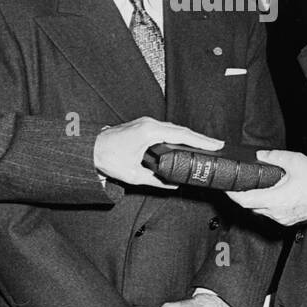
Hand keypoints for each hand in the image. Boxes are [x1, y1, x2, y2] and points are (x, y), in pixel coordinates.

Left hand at [93, 118, 223, 188]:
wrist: (89, 149)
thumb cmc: (108, 158)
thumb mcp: (134, 175)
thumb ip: (157, 180)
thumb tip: (174, 184)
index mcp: (149, 132)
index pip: (181, 135)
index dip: (200, 141)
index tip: (216, 145)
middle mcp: (149, 123)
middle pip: (181, 129)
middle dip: (200, 138)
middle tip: (217, 146)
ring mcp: (146, 122)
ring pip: (174, 128)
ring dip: (189, 136)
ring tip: (204, 145)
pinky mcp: (143, 125)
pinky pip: (166, 129)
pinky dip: (178, 135)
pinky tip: (184, 142)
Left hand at [226, 149, 306, 226]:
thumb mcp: (295, 161)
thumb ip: (274, 156)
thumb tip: (261, 155)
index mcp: (275, 200)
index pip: (245, 200)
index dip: (232, 194)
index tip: (226, 188)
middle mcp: (276, 213)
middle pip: (251, 207)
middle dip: (243, 196)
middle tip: (239, 185)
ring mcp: (283, 219)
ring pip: (261, 212)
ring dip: (256, 201)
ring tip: (256, 187)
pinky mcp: (290, 220)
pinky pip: (272, 214)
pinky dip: (268, 205)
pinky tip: (272, 194)